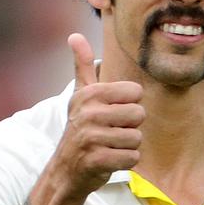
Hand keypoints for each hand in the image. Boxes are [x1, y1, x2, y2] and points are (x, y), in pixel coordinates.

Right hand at [51, 33, 143, 200]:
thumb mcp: (81, 95)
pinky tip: (110, 159)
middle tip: (112, 131)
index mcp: (91, 94)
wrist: (65, 169)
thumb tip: (74, 35)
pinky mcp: (97, 161)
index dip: (129, 104)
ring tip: (110, 145)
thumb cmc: (81, 128)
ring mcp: (92, 138)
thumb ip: (82, 65)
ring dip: (128, 145)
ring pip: (137, 138)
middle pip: (139, 115)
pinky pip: (132, 157)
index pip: (135, 92)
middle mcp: (89, 113)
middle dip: (130, 126)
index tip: (112, 112)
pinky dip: (125, 161)